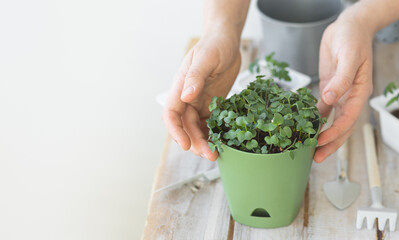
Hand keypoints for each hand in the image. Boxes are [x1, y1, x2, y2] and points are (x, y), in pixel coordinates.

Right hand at [162, 32, 240, 160]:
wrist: (226, 41)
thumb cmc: (214, 45)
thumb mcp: (206, 58)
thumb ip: (196, 77)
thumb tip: (186, 96)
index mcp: (180, 87)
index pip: (171, 113)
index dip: (176, 131)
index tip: (185, 144)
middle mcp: (187, 97)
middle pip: (185, 126)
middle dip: (195, 143)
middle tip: (210, 155)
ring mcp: (200, 102)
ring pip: (197, 128)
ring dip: (204, 142)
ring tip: (216, 154)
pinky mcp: (213, 104)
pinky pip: (211, 123)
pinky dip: (214, 134)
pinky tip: (223, 143)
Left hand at [314, 16, 374, 162]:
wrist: (349, 26)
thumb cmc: (353, 38)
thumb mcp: (349, 57)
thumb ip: (341, 79)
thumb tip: (329, 99)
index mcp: (360, 91)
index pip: (348, 118)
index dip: (335, 132)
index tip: (322, 141)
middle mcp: (350, 97)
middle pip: (341, 126)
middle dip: (330, 143)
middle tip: (317, 158)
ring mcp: (339, 94)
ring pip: (332, 122)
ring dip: (322, 136)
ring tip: (310, 151)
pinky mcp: (329, 89)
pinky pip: (322, 110)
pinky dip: (315, 120)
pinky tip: (305, 130)